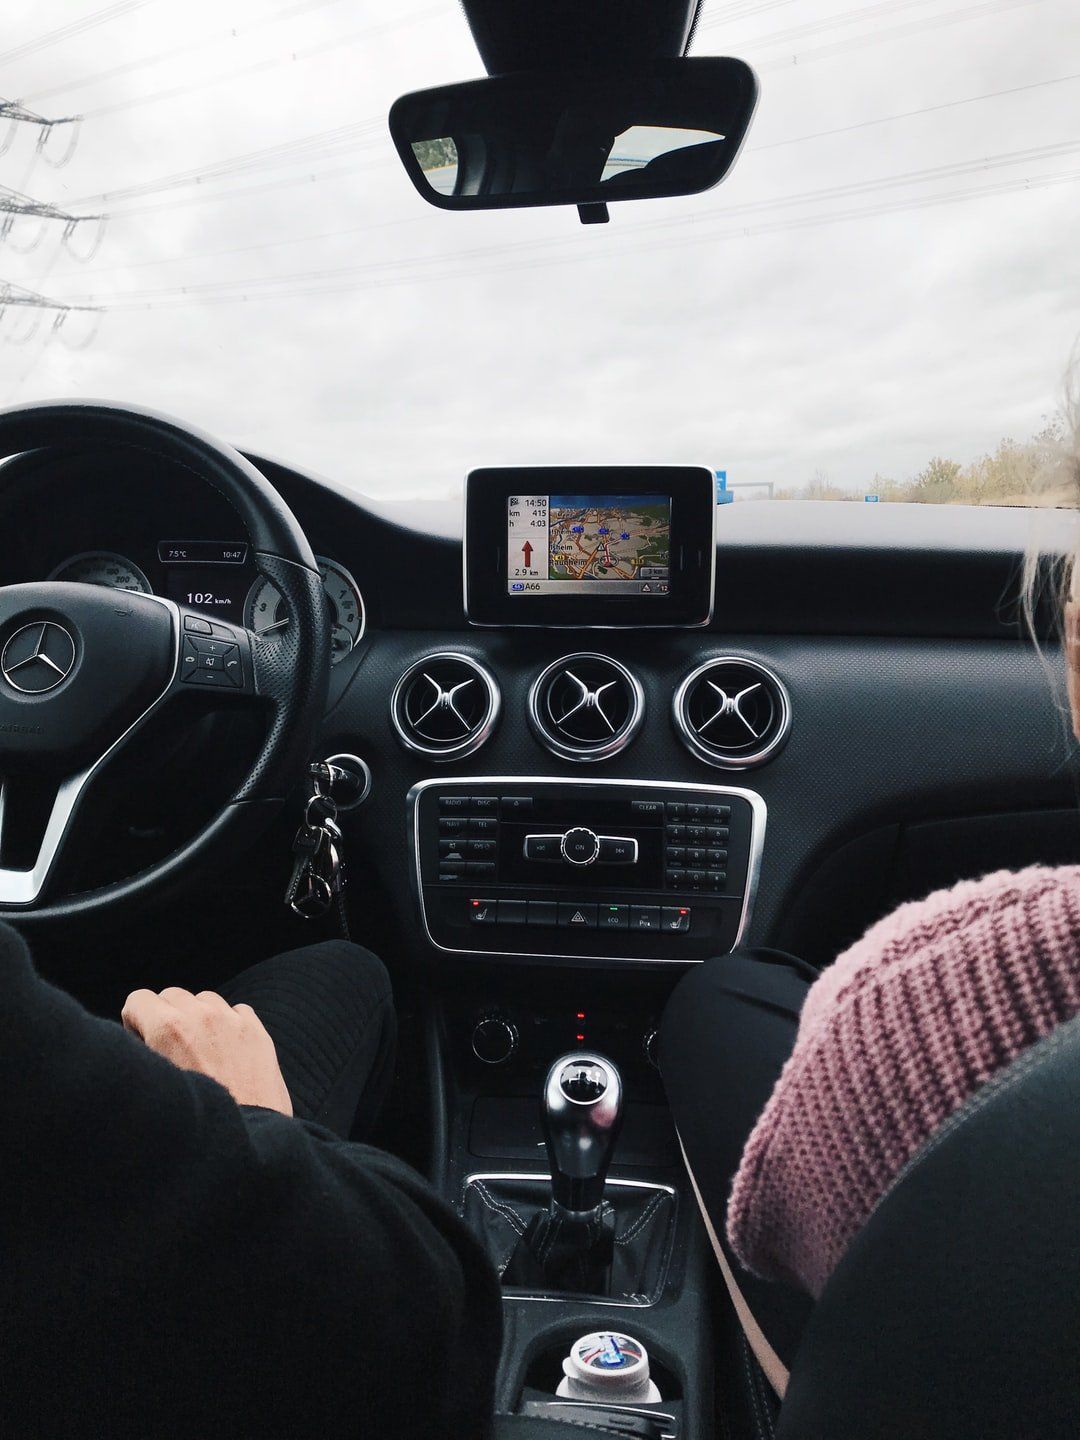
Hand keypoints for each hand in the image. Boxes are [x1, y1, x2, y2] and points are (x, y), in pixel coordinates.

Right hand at [122, 986, 292, 1116]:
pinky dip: (230, 1025)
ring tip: (200, 1054)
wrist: (244, 1148)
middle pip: (172, 996)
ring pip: (205, 1000)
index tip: (144, 1045)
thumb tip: (136, 1045)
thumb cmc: (190, 1129)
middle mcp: (201, 1017)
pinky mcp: (257, 1032)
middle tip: (171, 1052)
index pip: (138, 999)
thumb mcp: (152, 1091)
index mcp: (168, 1029)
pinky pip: (237, 1011)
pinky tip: (227, 1055)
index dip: (136, 1023)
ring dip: (200, 1019)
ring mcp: (233, 1022)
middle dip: (167, 1018)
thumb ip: (141, 1058)